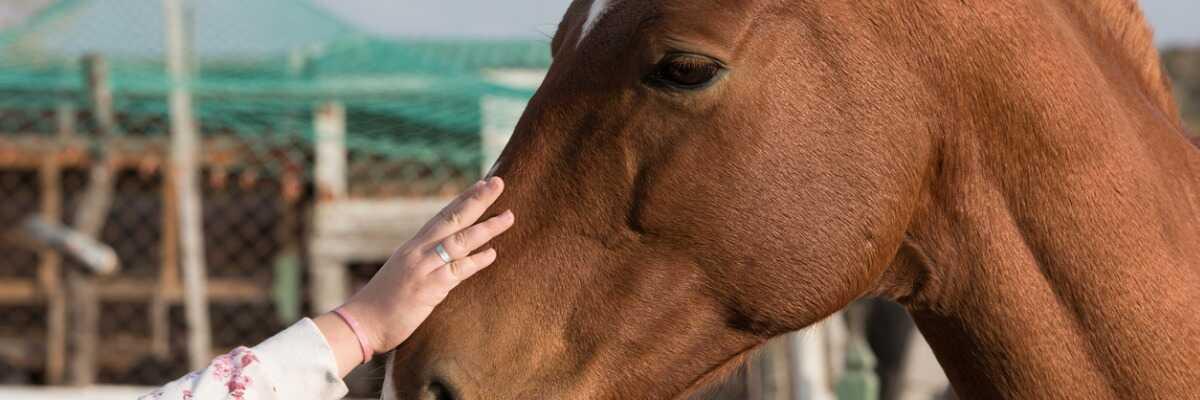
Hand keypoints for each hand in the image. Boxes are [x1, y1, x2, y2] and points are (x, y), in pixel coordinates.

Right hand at [326, 177, 512, 359]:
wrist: (361, 322)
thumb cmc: (383, 302)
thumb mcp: (405, 274)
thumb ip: (425, 262)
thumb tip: (448, 257)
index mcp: (414, 246)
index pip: (443, 216)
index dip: (464, 199)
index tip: (484, 184)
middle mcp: (418, 252)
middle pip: (453, 219)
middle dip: (477, 200)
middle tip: (498, 182)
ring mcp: (423, 268)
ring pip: (459, 241)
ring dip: (486, 228)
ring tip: (508, 216)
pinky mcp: (427, 288)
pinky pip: (456, 271)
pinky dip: (475, 261)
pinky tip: (492, 253)